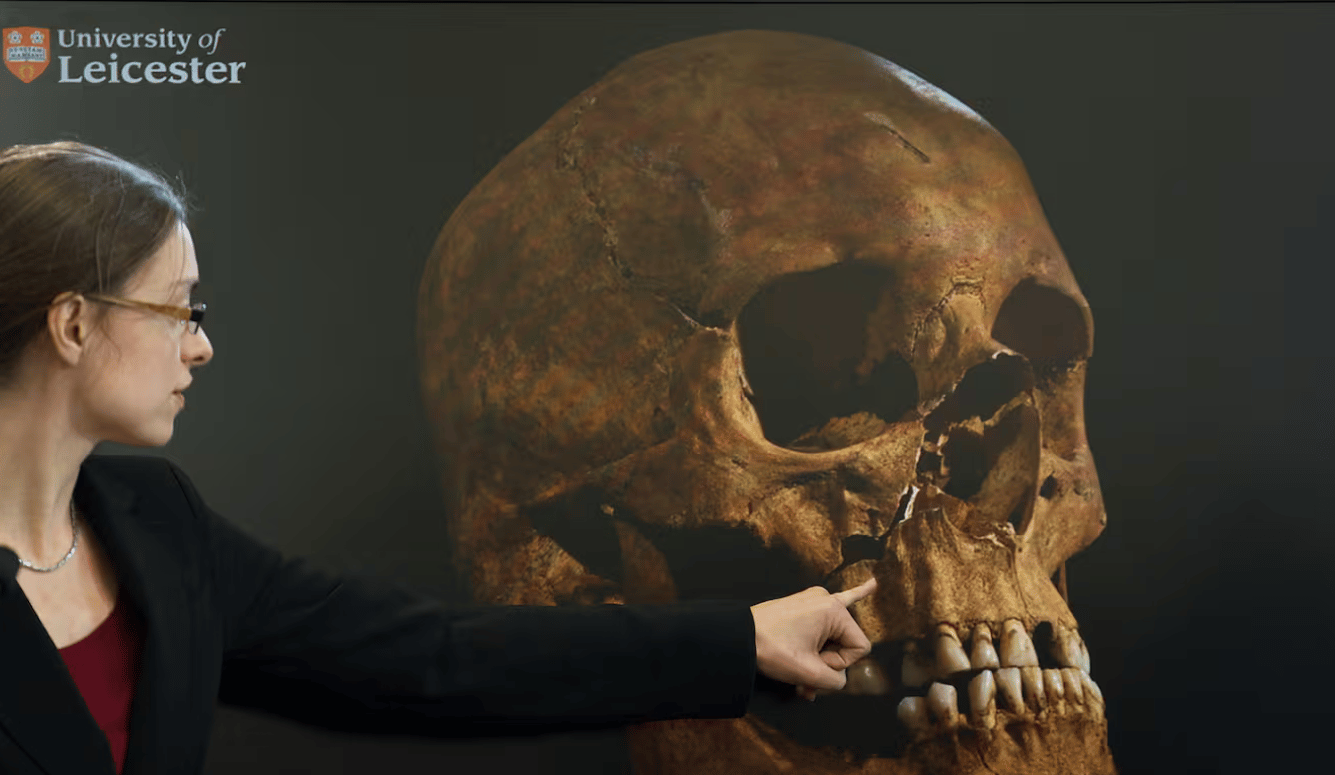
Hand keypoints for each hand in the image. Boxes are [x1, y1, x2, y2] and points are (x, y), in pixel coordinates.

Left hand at [750, 577, 876, 700]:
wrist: (737, 637)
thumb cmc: (770, 648)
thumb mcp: (807, 672)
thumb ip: (835, 680)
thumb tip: (837, 678)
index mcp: (834, 611)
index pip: (859, 648)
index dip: (840, 663)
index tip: (815, 664)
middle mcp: (827, 600)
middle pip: (845, 643)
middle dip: (826, 666)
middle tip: (804, 678)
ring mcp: (815, 600)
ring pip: (832, 638)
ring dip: (819, 661)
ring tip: (801, 678)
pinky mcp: (805, 604)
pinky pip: (837, 599)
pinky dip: (856, 594)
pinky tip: (872, 584)